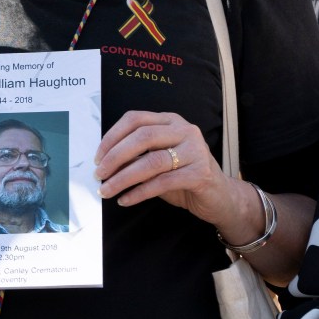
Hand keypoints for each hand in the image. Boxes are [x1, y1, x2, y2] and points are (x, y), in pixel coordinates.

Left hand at [94, 110, 236, 226]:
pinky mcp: (201, 173)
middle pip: (142, 137)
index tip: (97, 156)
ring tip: (107, 190)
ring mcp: (195, 151)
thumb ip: (138, 154)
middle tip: (99, 174)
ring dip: (123, 178)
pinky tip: (125, 200)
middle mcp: (185, 130)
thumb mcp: (158, 160)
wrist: (220, 197)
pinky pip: (162, 182)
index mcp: (170, 120)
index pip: (135, 119)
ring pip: (151, 161)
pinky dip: (139, 192)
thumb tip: (104, 161)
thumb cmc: (183, 176)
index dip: (112, 136)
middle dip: (115, 156)